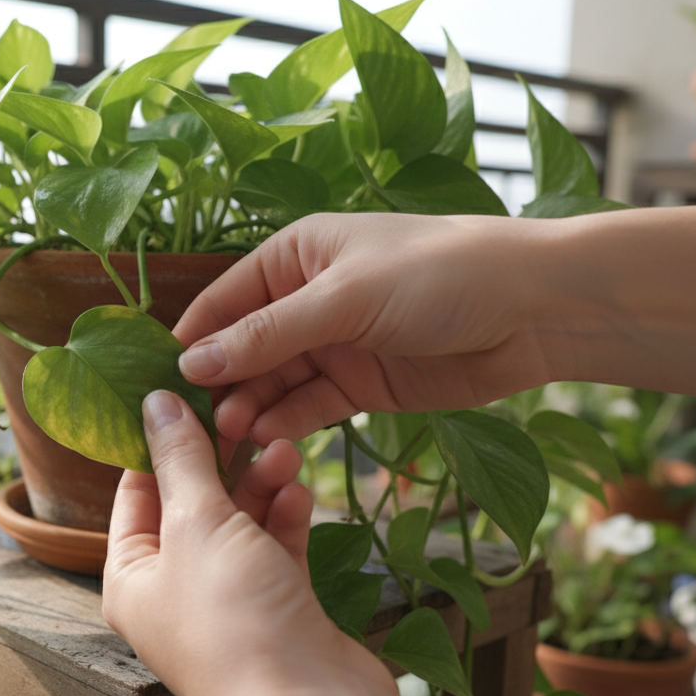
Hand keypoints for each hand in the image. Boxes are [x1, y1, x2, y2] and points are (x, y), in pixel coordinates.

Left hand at [103, 390, 432, 695]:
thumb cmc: (235, 623)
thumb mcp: (197, 524)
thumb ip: (180, 460)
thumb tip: (154, 402)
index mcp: (132, 577)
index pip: (134, 493)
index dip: (157, 442)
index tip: (182, 392)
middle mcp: (174, 592)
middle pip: (191, 506)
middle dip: (220, 460)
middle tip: (245, 414)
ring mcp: (228, 603)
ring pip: (239, 525)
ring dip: (260, 484)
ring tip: (285, 448)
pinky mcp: (279, 610)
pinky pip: (277, 550)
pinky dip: (286, 518)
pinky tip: (300, 489)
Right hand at [174, 213, 556, 444]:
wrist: (537, 309)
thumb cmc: (440, 274)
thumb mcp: (345, 298)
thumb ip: (269, 335)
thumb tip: (192, 362)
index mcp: (296, 255)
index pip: (224, 301)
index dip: (193, 341)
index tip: (158, 384)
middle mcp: (307, 299)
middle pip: (244, 348)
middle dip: (220, 384)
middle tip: (197, 427)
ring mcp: (335, 344)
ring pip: (274, 383)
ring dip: (251, 409)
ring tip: (231, 438)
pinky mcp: (362, 386)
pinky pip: (310, 407)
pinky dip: (288, 423)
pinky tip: (267, 440)